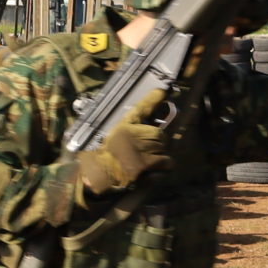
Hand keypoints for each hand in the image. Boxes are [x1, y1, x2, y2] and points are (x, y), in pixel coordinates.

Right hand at [68, 87, 170, 201]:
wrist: (101, 176)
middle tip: (147, 151)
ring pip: (164, 149)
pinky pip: (166, 163)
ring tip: (147, 162)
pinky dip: (163, 167)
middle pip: (160, 134)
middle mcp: (133, 137)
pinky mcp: (147, 167)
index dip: (153, 99)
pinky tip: (151, 170)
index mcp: (124, 127)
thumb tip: (151, 119)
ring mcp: (142, 152)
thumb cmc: (107, 156)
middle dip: (158, 143)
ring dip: (161, 156)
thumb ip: (132, 126)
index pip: (141, 109)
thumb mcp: (115, 135)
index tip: (162, 90)